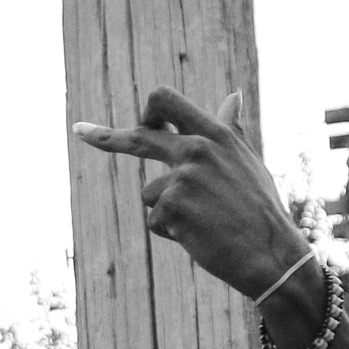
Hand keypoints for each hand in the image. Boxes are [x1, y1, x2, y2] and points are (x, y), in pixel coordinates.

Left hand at [72, 88, 310, 301]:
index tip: (136, 119)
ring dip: (166, 213)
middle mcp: (197, 148)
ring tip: (201, 224)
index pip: (169, 101)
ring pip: (150, 195)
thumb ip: (229, 130)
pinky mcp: (173, 206)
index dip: (147, 110)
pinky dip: (171, 234)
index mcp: (215, 132)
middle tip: (78, 130)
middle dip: (104, 136)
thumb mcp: (247, 161)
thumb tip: (233, 96)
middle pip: (139, 137)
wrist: (270, 252)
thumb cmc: (260, 209)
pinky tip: (198, 237)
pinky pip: (155, 222)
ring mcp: (183, 176)